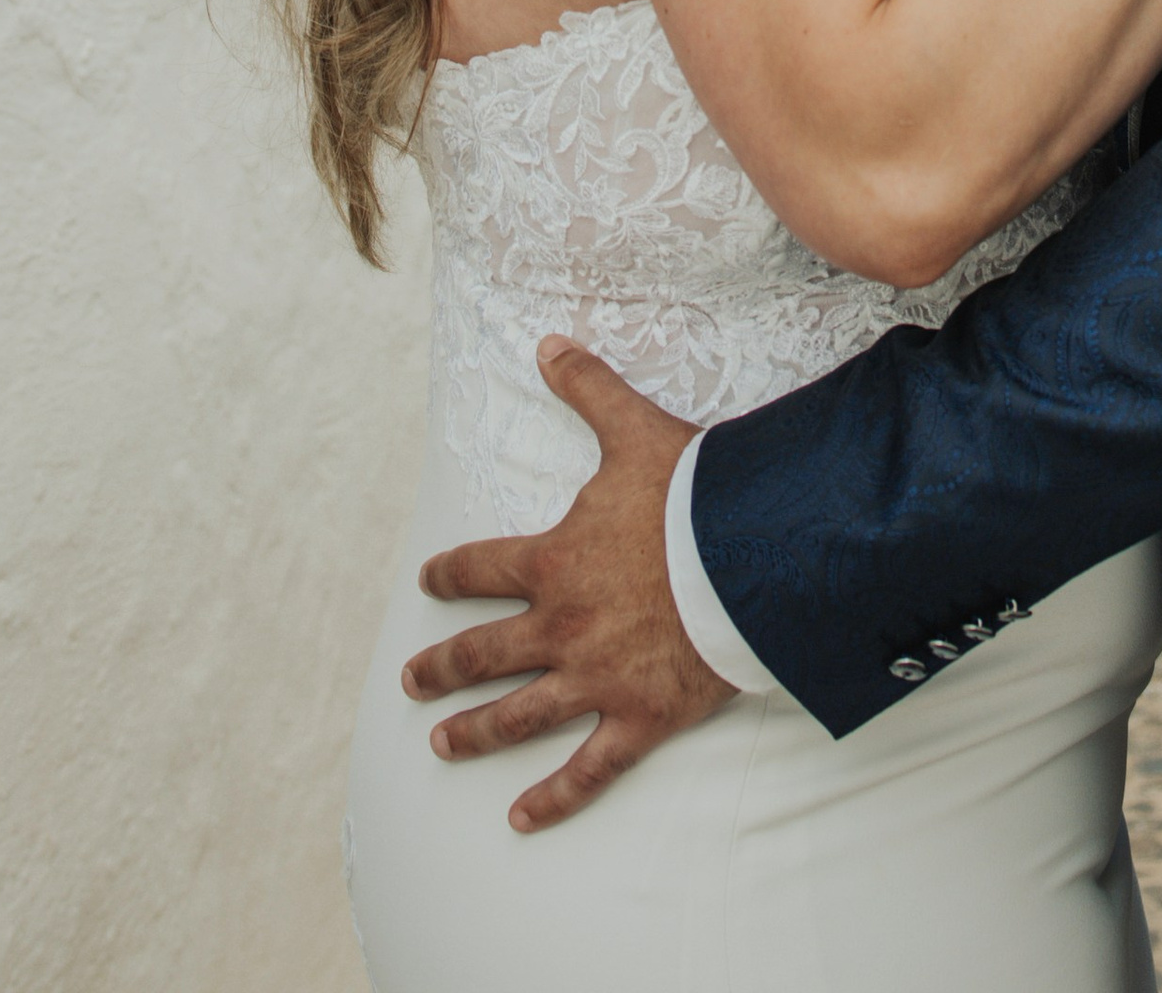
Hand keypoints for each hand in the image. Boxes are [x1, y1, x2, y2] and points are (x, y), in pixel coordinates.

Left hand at [401, 338, 732, 828]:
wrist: (750, 559)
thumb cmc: (693, 495)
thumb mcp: (634, 431)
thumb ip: (587, 388)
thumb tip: (547, 342)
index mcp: (553, 561)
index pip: (482, 568)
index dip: (450, 574)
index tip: (426, 581)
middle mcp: (560, 627)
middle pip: (485, 653)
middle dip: (443, 667)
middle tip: (411, 682)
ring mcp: (595, 680)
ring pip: (519, 715)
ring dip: (475, 732)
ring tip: (441, 745)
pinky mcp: (636, 719)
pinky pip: (586, 770)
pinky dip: (553, 798)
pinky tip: (520, 819)